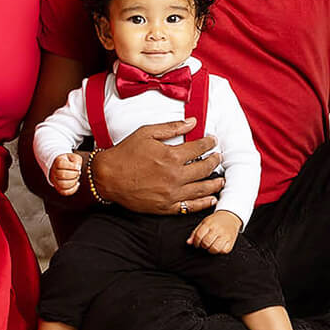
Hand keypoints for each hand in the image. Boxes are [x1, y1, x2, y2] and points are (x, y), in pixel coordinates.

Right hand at [49, 152, 82, 195]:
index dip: (72, 166)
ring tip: (77, 178)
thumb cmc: (68, 161)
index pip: (60, 164)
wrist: (61, 165)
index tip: (78, 166)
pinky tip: (77, 184)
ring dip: (73, 182)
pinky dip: (72, 189)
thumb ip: (76, 160)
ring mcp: (55, 180)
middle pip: (62, 175)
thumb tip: (78, 167)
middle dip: (74, 174)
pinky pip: (64, 192)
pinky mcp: (58, 187)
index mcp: (57, 162)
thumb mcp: (73, 157)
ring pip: (62, 185)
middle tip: (78, 172)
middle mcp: (54, 171)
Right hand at [91, 118, 223, 214]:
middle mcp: (174, 176)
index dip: (209, 143)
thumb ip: (171, 128)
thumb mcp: (147, 133)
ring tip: (221, 179)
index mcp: (170, 156)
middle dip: (214, 161)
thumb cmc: (126, 153)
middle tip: (219, 157)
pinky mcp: (165, 207)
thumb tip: (192, 122)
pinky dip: (203, 203)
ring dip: (214, 183)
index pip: (198, 148)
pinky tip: (210, 199)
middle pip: (204, 168)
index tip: (213, 140)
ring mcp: (171, 194)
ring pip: (201, 189)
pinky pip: (189, 207)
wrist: (107, 177)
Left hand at [186, 209, 240, 253]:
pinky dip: (220, 251)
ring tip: (211, 246)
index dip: (196, 242)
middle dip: (203, 246)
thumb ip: (195, 232)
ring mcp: (225, 235)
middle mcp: (217, 229)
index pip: (199, 236)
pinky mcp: (231, 241)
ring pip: (215, 249)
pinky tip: (219, 246)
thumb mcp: (204, 223)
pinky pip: (224, 251)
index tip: (197, 244)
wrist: (230, 216)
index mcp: (209, 224)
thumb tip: (188, 242)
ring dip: (211, 250)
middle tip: (204, 244)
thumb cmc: (216, 220)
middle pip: (206, 243)